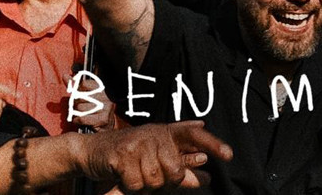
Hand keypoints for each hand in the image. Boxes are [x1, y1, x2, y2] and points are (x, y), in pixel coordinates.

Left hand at [65, 74, 115, 131]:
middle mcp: (105, 98)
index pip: (84, 84)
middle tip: (78, 108)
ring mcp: (105, 109)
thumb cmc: (93, 111)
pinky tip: (79, 121)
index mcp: (101, 90)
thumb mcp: (84, 96)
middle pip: (80, 97)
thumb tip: (65, 75)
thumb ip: (75, 86)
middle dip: (75, 104)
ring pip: (80, 108)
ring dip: (76, 113)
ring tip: (80, 115)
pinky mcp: (103, 119)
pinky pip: (82, 118)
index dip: (77, 90)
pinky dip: (77, 120)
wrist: (106, 127)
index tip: (77, 95)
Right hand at [79, 121, 232, 191]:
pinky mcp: (122, 154)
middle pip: (175, 169)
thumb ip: (182, 170)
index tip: (228, 155)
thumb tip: (206, 176)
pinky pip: (136, 183)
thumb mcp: (157, 161)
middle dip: (164, 182)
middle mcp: (155, 134)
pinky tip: (123, 176)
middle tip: (149, 175)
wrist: (92, 152)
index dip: (213, 143)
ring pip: (155, 179)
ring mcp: (138, 142)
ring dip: (144, 186)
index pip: (195, 135)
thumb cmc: (129, 156)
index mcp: (167, 133)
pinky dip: (129, 187)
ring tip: (134, 174)